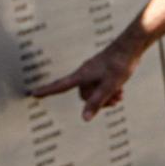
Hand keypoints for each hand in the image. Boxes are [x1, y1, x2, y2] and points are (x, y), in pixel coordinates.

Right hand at [30, 35, 149, 121]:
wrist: (131, 46)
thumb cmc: (119, 64)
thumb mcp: (109, 86)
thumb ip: (96, 102)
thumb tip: (84, 118)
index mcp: (82, 75)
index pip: (60, 85)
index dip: (47, 91)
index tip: (33, 94)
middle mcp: (85, 73)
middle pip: (84, 95)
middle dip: (97, 101)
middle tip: (114, 100)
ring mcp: (94, 72)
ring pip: (94, 91)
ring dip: (106, 97)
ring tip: (119, 95)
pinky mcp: (102, 70)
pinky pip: (100, 85)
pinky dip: (109, 90)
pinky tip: (120, 90)